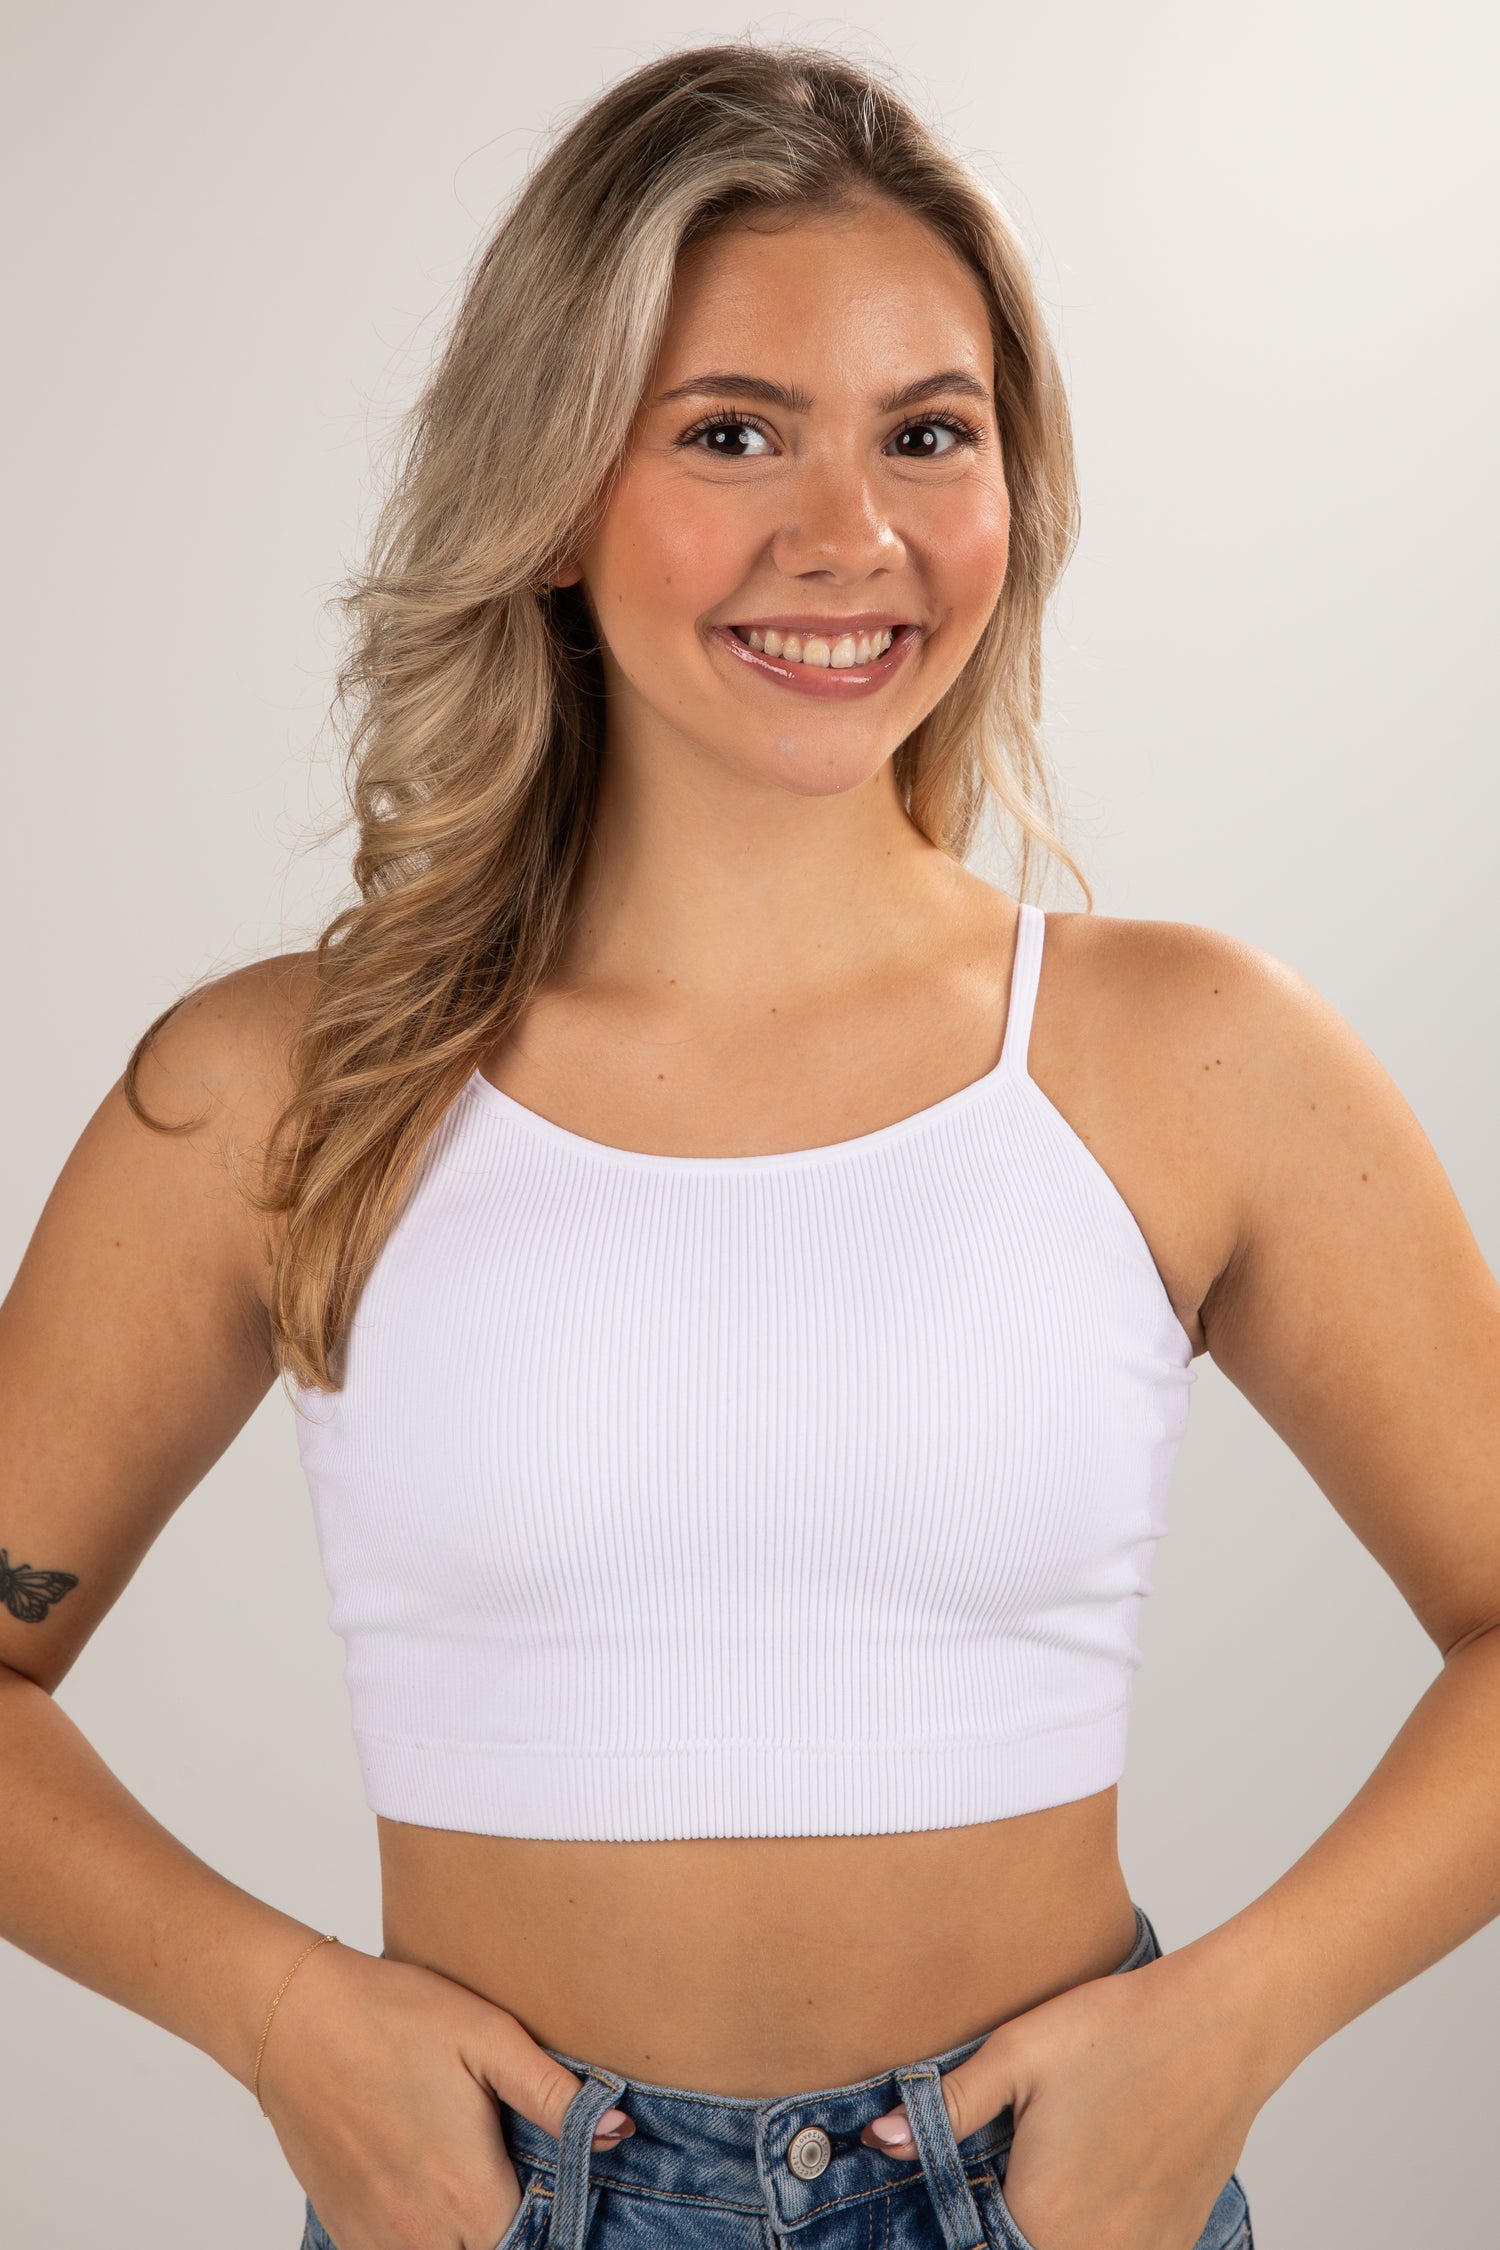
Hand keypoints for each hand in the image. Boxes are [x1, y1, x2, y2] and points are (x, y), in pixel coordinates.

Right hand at [256, 1940, 633, 2249]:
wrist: (292, 2018)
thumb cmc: (393, 2016)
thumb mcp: (487, 2037)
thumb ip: (555, 2094)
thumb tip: (618, 2131)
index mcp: (469, 2192)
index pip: (531, 2246)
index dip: (553, 2227)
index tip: (558, 2199)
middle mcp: (422, 2233)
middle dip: (507, 2233)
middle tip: (512, 2184)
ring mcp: (376, 2238)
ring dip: (465, 2237)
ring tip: (473, 2189)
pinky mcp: (342, 2229)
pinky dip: (420, 2239)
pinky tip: (429, 2196)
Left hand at [858, 1944, 1266, 2249]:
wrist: (1221, 2025)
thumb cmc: (1117, 2030)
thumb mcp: (1017, 2054)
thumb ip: (946, 2109)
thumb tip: (880, 2141)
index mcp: (1041, 2219)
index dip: (960, 2232)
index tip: (956, 2214)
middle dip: (999, 2233)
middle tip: (1005, 2179)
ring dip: (1049, 2233)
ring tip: (1048, 2182)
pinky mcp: (1177, 2240)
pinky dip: (1094, 2235)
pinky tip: (1090, 2191)